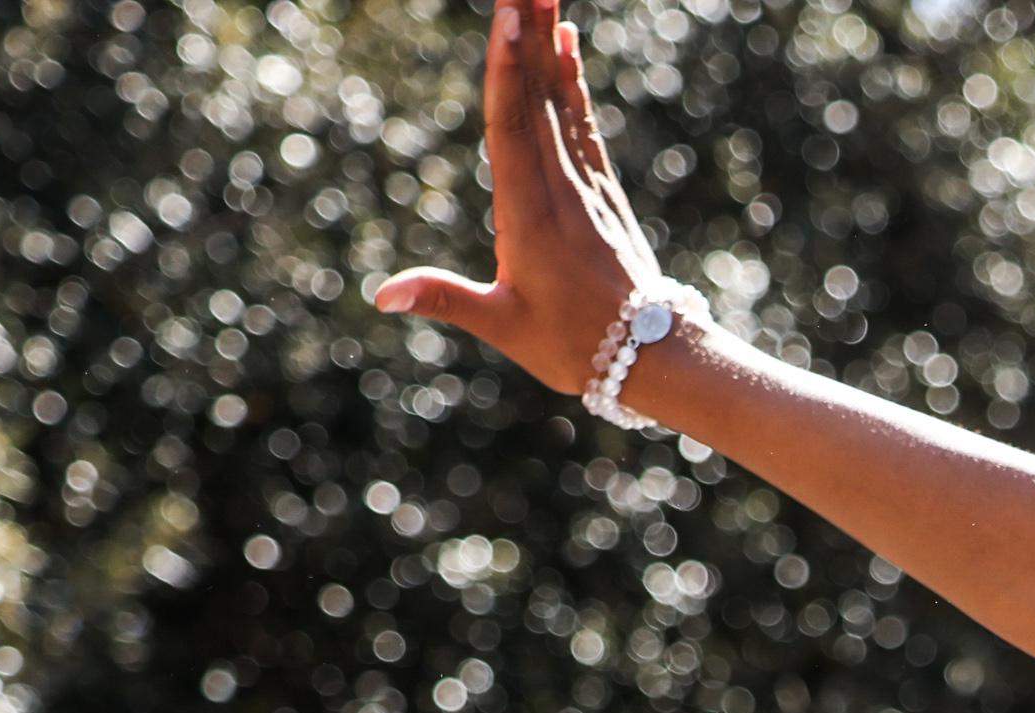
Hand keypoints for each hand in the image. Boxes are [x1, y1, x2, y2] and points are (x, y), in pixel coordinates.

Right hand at [372, 0, 663, 397]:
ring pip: (560, 100)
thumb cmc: (574, 347)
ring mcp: (584, 184)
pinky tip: (567, 42)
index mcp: (529, 214)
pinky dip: (573, 79)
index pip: (513, 128)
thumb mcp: (505, 325)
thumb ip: (446, 299)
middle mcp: (560, 188)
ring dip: (549, 43)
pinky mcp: (601, 189)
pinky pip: (582, 122)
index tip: (509, 19)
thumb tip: (382, 295)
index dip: (509, 72)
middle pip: (537, 97)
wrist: (652, 358)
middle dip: (528, 35)